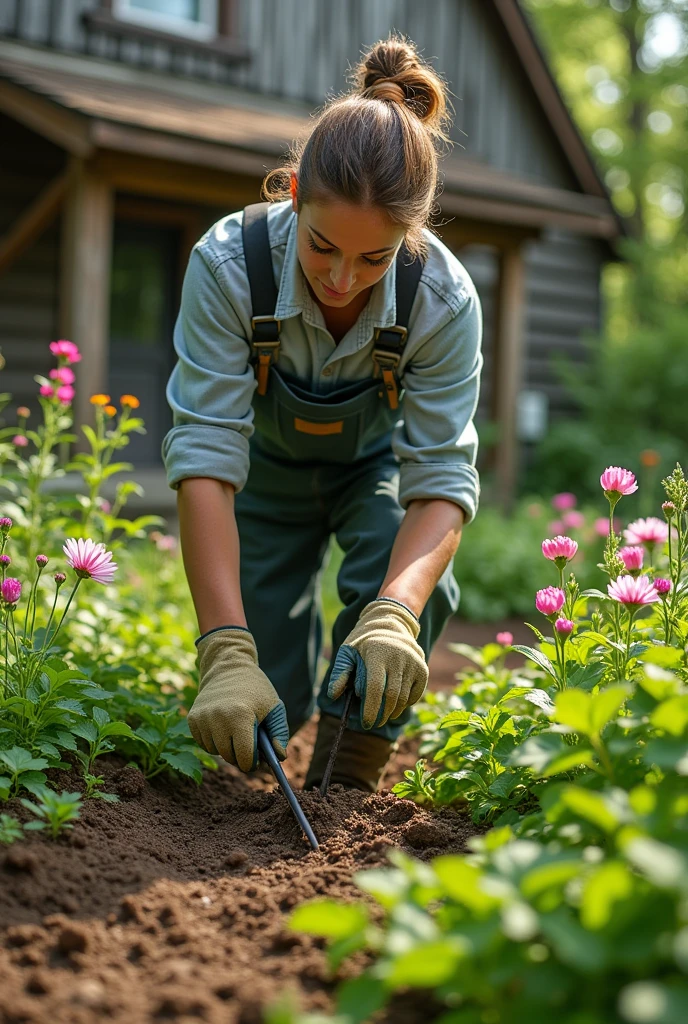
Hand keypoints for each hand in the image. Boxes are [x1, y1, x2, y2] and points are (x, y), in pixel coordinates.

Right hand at [188, 627, 288, 771]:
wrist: (228, 667)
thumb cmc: (256, 689)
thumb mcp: (274, 707)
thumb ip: (280, 733)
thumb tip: (280, 757)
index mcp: (240, 715)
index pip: (244, 757)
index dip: (253, 762)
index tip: (258, 760)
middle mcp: (217, 718)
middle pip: (229, 757)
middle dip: (240, 755)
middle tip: (248, 745)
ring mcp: (202, 718)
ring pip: (215, 751)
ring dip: (226, 747)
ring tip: (235, 729)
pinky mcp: (192, 718)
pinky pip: (203, 743)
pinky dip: (213, 740)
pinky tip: (222, 725)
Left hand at [328, 599, 427, 728]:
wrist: (390, 624)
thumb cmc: (364, 643)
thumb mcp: (347, 652)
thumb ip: (340, 673)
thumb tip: (333, 695)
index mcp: (377, 652)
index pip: (375, 688)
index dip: (371, 709)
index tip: (366, 723)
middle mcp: (398, 656)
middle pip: (391, 696)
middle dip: (381, 715)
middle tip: (373, 723)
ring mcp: (413, 662)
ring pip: (404, 698)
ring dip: (393, 712)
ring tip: (383, 716)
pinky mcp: (423, 669)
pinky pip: (415, 695)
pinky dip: (405, 705)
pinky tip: (395, 705)